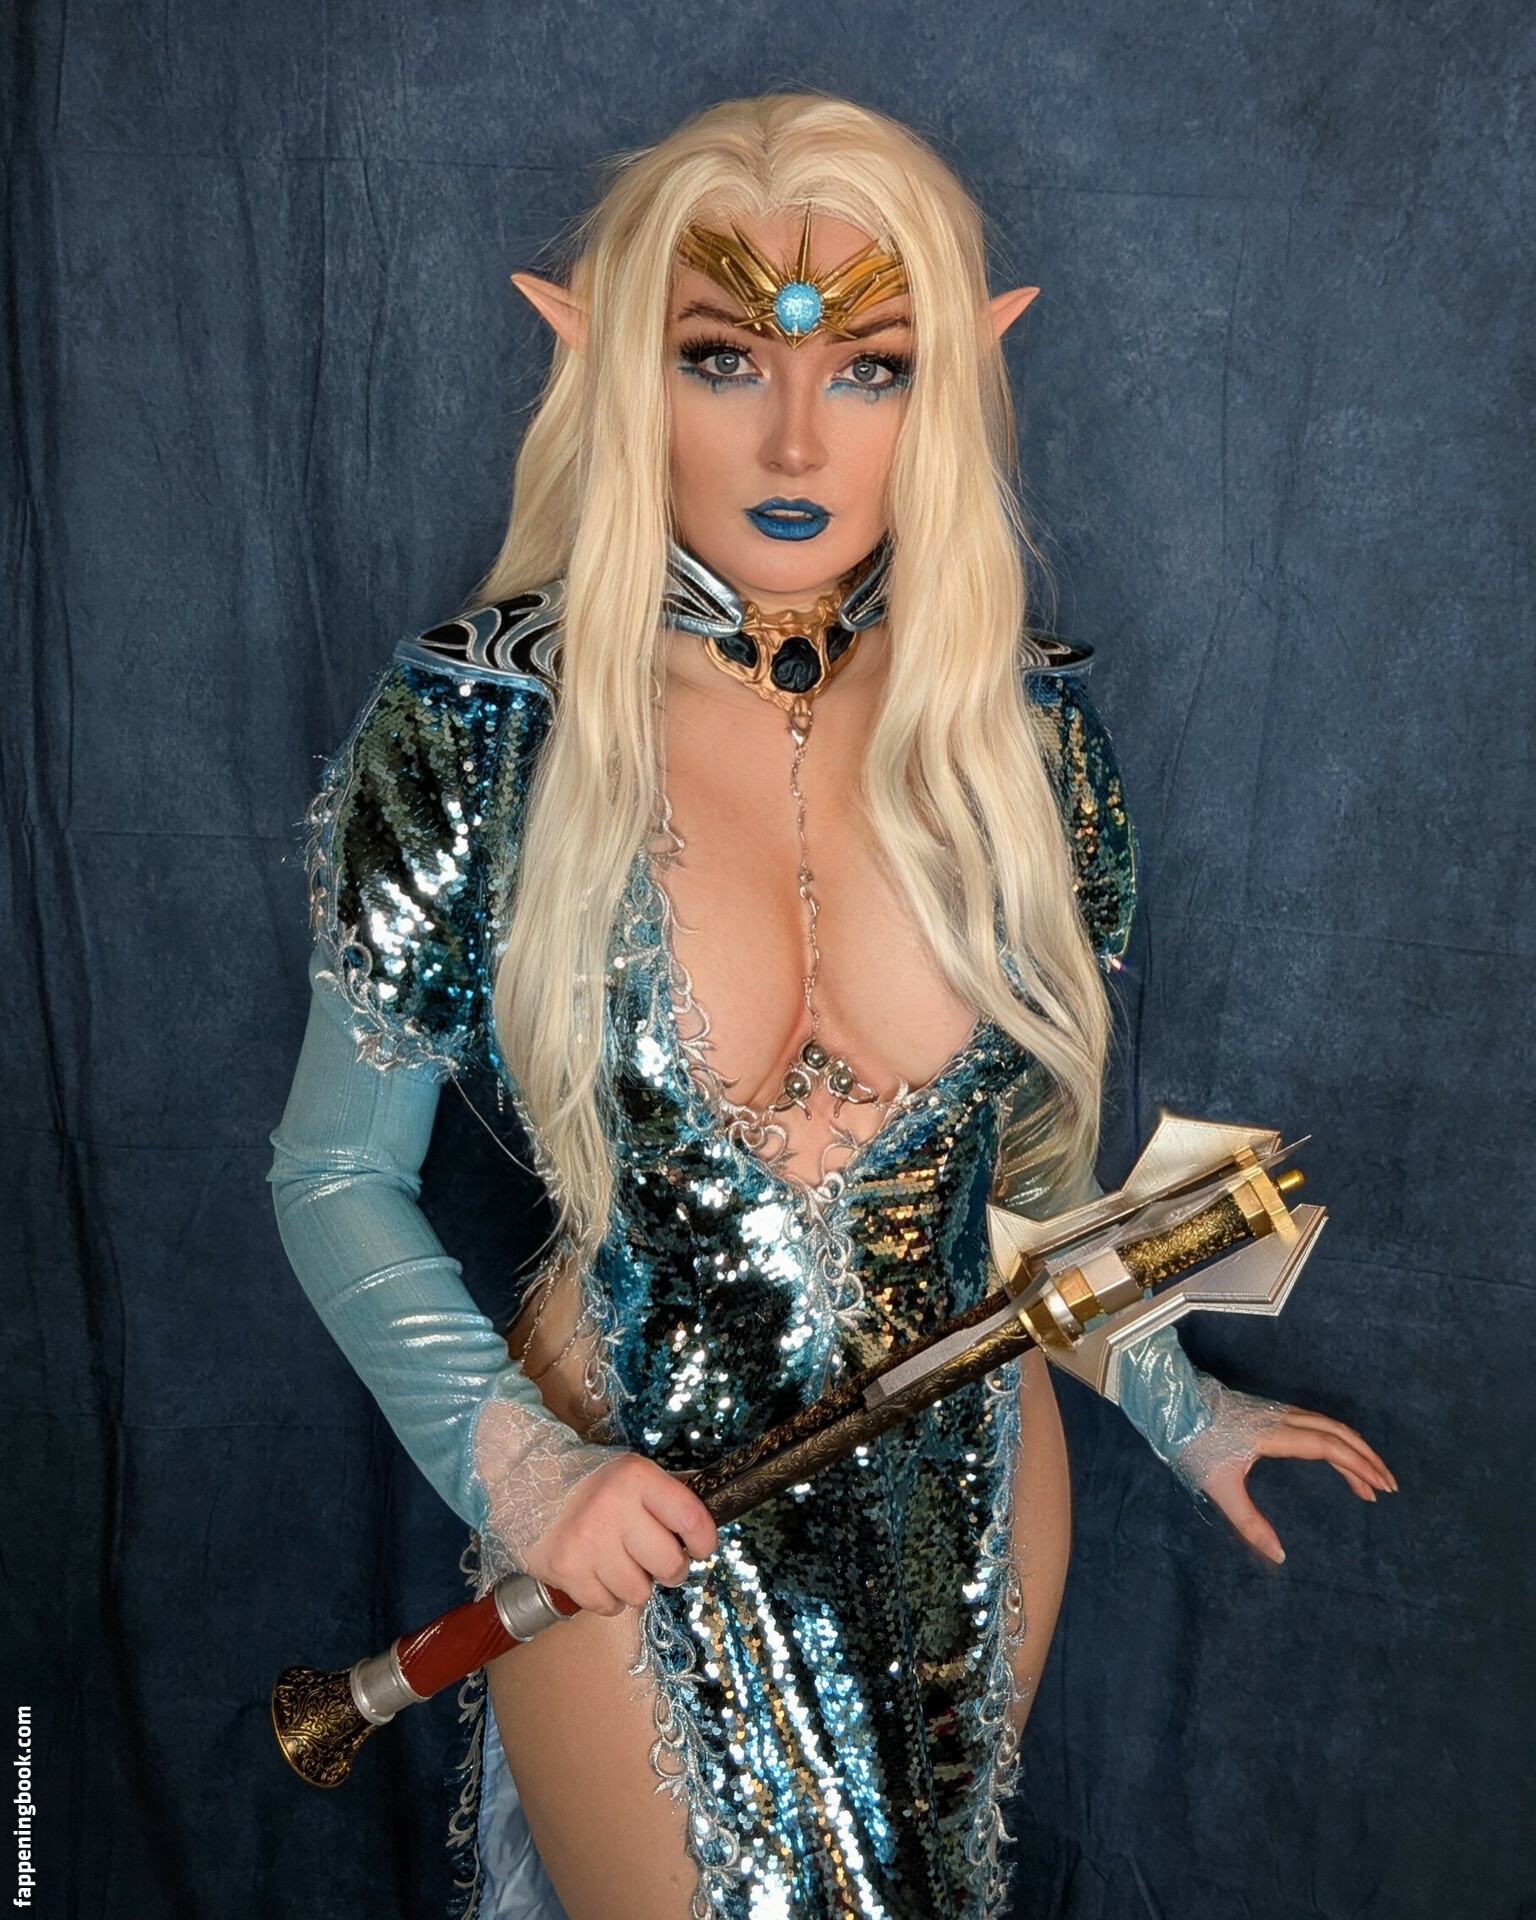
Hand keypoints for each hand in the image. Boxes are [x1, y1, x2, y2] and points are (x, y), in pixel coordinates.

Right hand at [519, 1453, 717, 1615]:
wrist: (526, 1478)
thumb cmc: (591, 1480)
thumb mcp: (631, 1473)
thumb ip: (665, 1499)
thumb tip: (702, 1534)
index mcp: (637, 1478)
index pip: (691, 1519)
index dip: (703, 1541)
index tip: (698, 1548)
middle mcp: (613, 1508)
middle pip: (669, 1564)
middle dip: (670, 1569)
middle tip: (658, 1562)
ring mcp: (587, 1542)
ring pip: (639, 1592)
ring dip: (636, 1585)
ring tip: (621, 1565)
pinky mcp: (565, 1570)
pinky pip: (607, 1606)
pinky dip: (608, 1597)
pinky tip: (599, 1575)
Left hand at [1176, 1386, 1396, 1564]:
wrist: (1171, 1406)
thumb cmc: (1193, 1443)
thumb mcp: (1219, 1486)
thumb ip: (1249, 1522)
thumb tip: (1279, 1555)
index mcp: (1275, 1434)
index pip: (1329, 1447)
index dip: (1359, 1466)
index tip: (1380, 1488)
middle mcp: (1282, 1418)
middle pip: (1338, 1432)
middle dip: (1367, 1458)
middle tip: (1388, 1487)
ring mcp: (1276, 1413)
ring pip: (1328, 1426)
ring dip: (1353, 1449)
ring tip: (1368, 1481)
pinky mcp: (1269, 1413)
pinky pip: (1315, 1424)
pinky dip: (1335, 1441)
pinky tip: (1336, 1459)